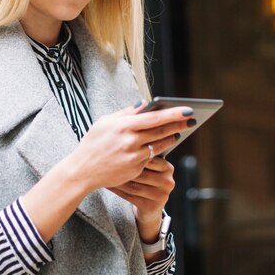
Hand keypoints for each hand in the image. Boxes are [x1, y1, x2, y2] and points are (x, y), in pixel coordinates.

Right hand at [67, 103, 192, 192]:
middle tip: (192, 119)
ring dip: (171, 138)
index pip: (154, 118)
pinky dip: (159, 150)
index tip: (187, 109)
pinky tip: (164, 145)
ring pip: (159, 145)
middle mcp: (131, 142)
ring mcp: (134, 157)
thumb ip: (126, 113)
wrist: (83, 171)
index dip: (173, 114)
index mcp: (123, 126)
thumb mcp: (105, 122)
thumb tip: (145, 104)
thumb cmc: (93, 142)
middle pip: (161, 131)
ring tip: (179, 132)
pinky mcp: (135, 169)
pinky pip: (151, 157)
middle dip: (179, 124)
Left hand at [108, 156, 174, 225]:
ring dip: (118, 180)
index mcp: (168, 168)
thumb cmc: (147, 181)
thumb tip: (127, 141)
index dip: (133, 156)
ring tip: (106, 174)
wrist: (151, 207)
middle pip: (141, 174)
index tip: (118, 151)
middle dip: (123, 169)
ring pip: (134, 186)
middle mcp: (168, 182)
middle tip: (108, 161)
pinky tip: (109, 185)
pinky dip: (118, 190)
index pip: (149, 160)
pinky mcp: (152, 207)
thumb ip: (144, 156)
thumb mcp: (151, 168)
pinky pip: (130, 196)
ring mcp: (161, 196)